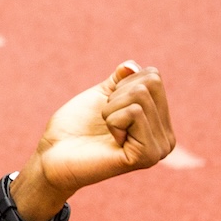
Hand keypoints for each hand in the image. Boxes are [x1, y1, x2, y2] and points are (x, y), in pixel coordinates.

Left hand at [18, 60, 174, 216]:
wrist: (53, 154)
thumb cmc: (74, 126)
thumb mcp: (101, 95)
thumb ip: (121, 79)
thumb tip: (131, 65)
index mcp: (159, 122)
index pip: (152, 77)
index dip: (120, 86)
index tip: (107, 108)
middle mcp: (167, 138)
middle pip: (150, 84)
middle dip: (116, 96)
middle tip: (104, 121)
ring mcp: (159, 149)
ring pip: (141, 95)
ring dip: (111, 109)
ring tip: (106, 130)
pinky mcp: (147, 156)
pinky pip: (134, 113)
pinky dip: (112, 119)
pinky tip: (110, 140)